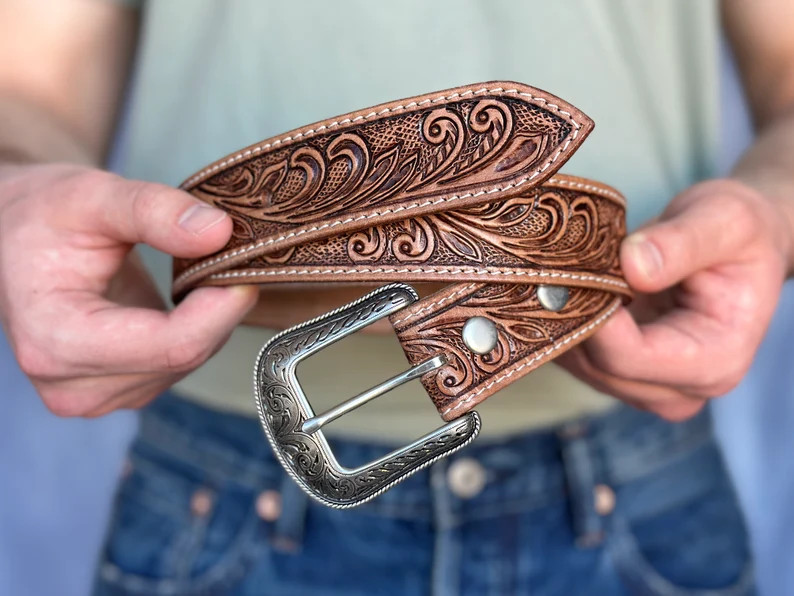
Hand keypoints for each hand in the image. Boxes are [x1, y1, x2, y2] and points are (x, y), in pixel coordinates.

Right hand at [0, 163, 257, 416]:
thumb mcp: (92, 195)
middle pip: (184, 357)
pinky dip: (197, 328)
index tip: (245, 263)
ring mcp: (98, 396)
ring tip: (196, 269)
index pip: (170, 346)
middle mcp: (73, 386)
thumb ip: (153, 210)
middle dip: (219, 307)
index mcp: (55, 340)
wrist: (15, 240)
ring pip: (190, 362)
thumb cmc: (45, 216)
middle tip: (230, 254)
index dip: (221, 307)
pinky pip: (183, 363)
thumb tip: (220, 232)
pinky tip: (186, 296)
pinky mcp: (121, 390)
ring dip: (209, 318)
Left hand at [558, 179, 789, 420]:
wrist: (739, 249)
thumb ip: (682, 242)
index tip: (574, 274)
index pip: (629, 358)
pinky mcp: (617, 374)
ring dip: (566, 318)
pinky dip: (564, 322)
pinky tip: (569, 287)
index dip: (594, 318)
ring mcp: (644, 386)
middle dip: (575, 316)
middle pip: (598, 366)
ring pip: (578, 364)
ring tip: (571, 270)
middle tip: (561, 264)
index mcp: (715, 361)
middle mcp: (678, 389)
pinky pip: (573, 356)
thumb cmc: (738, 235)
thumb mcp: (726, 220)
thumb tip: (634, 266)